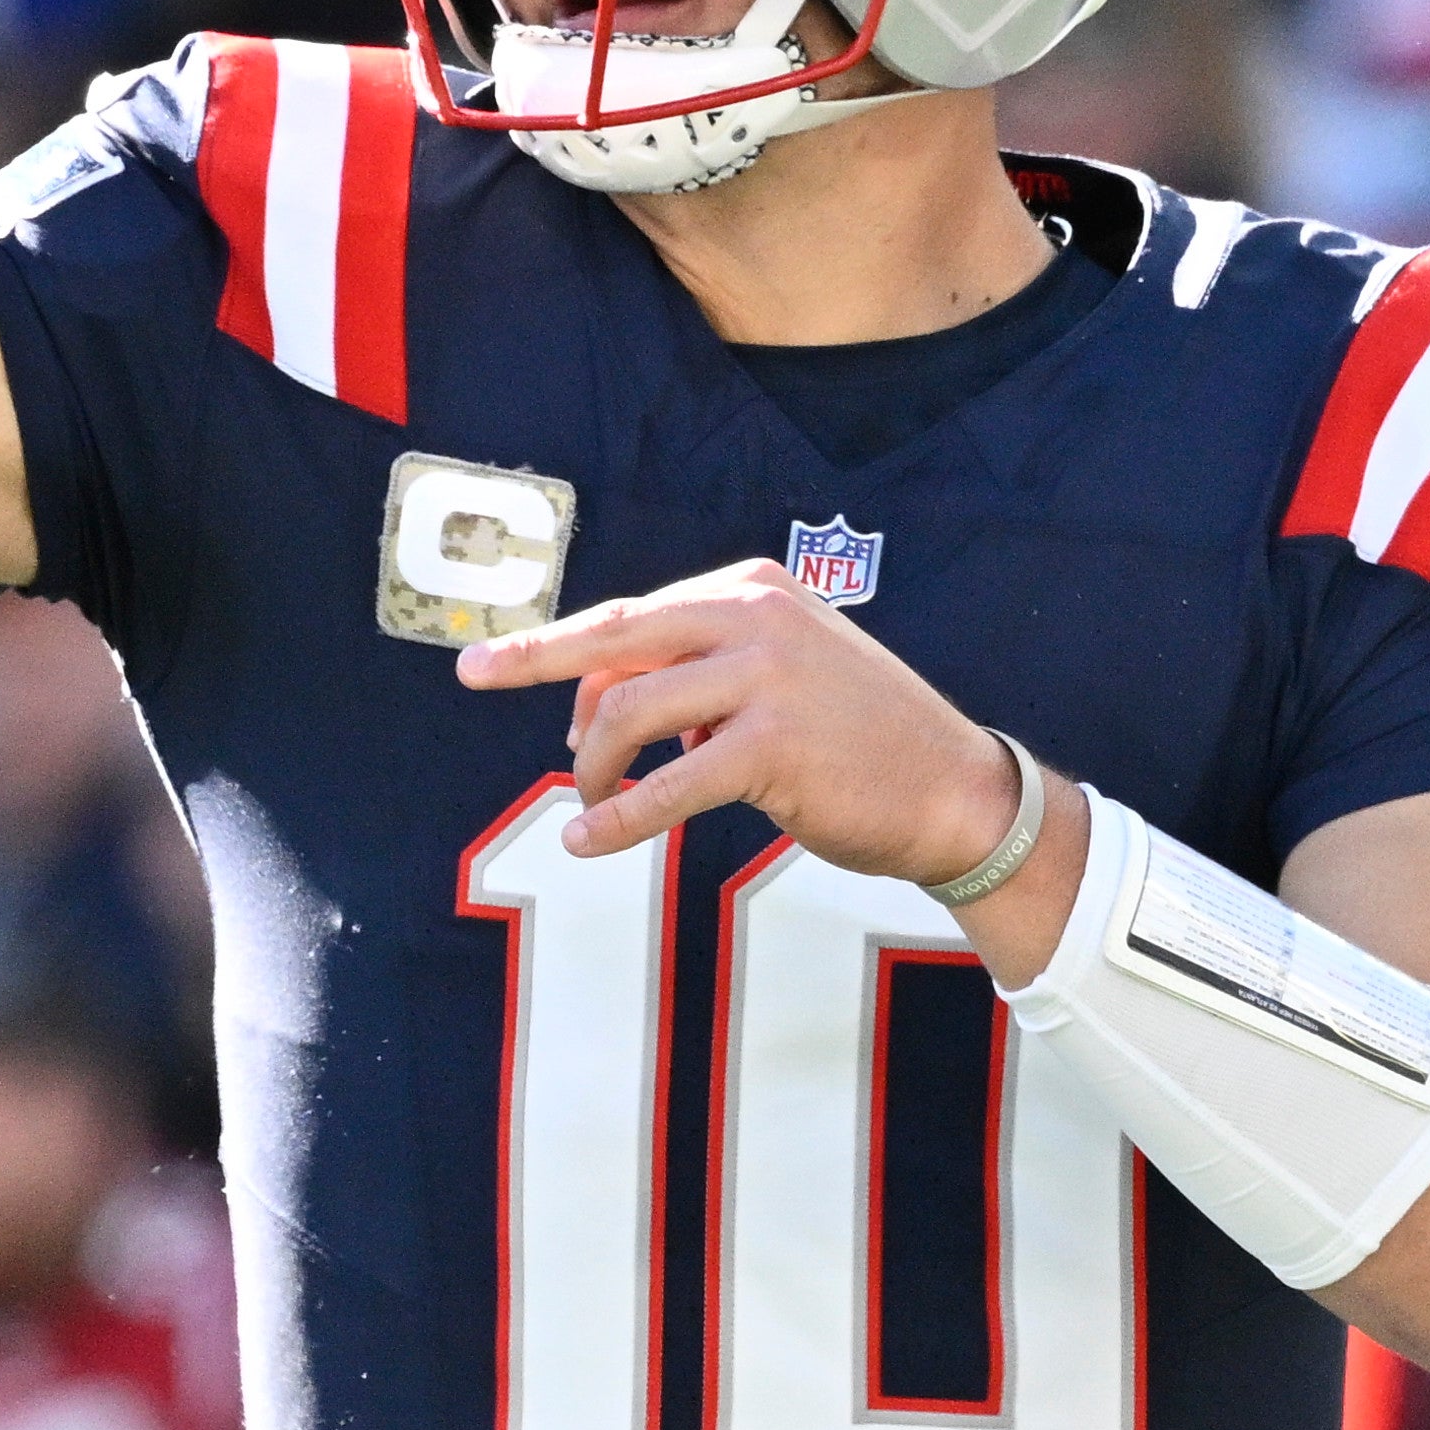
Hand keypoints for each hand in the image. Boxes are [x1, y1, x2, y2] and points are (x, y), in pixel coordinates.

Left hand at [455, 557, 1027, 883]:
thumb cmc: (857, 741)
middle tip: (474, 673)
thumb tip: (594, 709)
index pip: (633, 616)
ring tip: (590, 804)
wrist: (955, 790)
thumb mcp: (779, 677)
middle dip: (532, 658)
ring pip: (628, 712)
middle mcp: (756, 616)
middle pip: (614, 636)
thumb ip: (697, 675)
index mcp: (753, 589)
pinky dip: (621, 817)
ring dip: (596, 769)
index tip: (494, 660)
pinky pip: (667, 785)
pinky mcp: (772, 746)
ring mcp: (766, 676)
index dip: (560, 648)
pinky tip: (593, 839)